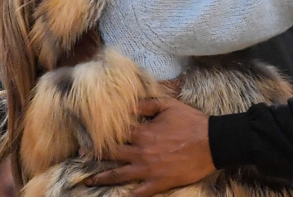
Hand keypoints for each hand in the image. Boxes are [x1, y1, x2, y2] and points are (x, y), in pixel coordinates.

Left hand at [85, 97, 214, 196]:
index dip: (101, 134)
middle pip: (112, 154)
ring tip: (88, 180)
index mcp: (143, 132)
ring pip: (119, 175)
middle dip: (94, 155)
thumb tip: (130, 105)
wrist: (212, 143)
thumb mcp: (170, 106)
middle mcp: (141, 151)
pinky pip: (139, 193)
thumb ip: (148, 105)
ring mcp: (148, 169)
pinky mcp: (159, 182)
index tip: (88, 135)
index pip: (116, 133)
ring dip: (101, 177)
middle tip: (80, 156)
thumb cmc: (192, 122)